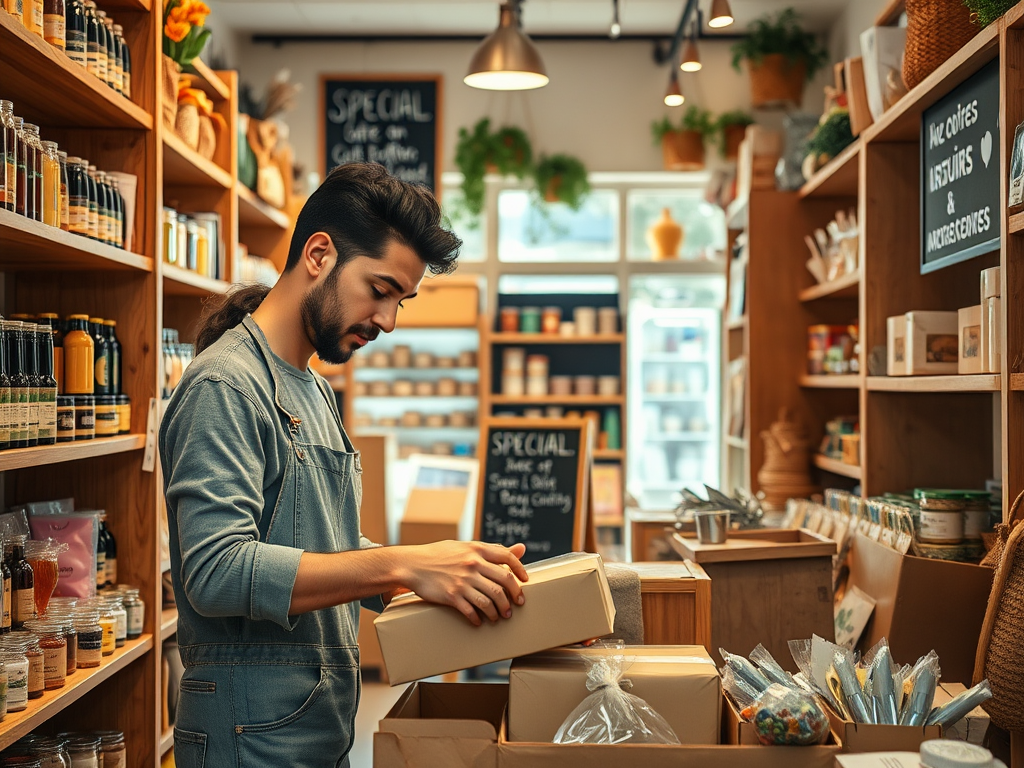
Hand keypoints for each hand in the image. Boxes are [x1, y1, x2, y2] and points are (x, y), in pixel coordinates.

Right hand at [403, 541, 527, 626]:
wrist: (412, 564)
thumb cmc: (440, 554)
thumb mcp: (466, 547)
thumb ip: (492, 550)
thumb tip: (522, 548)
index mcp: (477, 550)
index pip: (508, 557)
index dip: (520, 570)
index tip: (525, 582)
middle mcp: (472, 564)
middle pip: (504, 582)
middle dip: (513, 597)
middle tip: (515, 605)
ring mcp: (463, 581)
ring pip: (491, 599)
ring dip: (499, 611)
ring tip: (499, 616)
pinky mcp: (452, 596)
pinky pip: (472, 611)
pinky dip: (479, 619)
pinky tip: (479, 621)